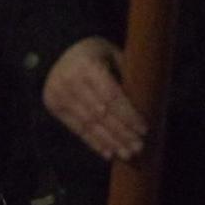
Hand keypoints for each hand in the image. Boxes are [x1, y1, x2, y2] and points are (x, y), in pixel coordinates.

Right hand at [43, 37, 146, 161]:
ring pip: (89, 123)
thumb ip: (128, 76)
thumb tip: (150, 104)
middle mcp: (69, 79)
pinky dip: (94, 142)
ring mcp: (58, 93)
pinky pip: (76, 128)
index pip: (111, 95)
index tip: (144, 129)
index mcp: (87, 65)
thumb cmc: (96, 55)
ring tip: (127, 154)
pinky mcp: (53, 104)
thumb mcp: (114, 56)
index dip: (128, 114)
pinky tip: (109, 152)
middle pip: (100, 113)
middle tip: (139, 147)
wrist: (58, 50)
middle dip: (122, 132)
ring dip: (110, 141)